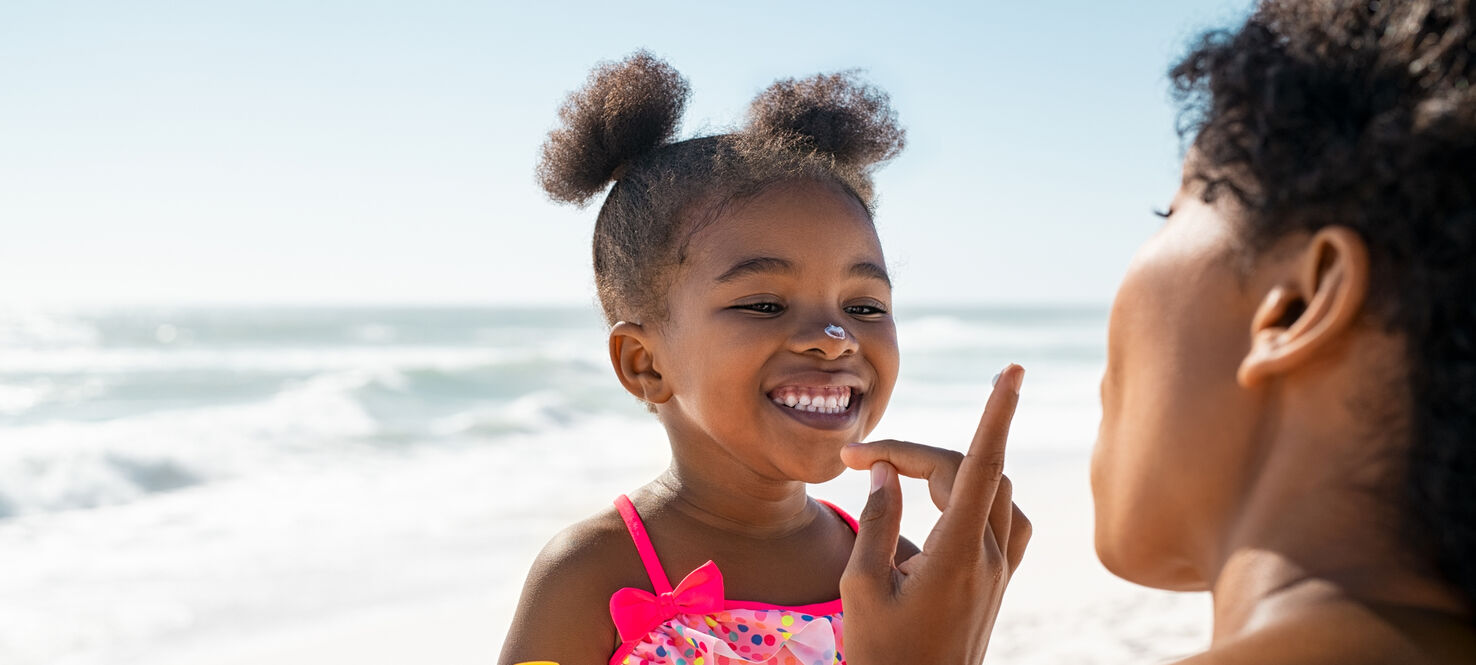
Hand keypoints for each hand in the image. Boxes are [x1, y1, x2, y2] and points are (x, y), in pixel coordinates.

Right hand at [837, 364, 1029, 664]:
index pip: (982, 466)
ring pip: (997, 490)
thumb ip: (877, 521)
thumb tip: (886, 471)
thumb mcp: (860, 586)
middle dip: (915, 453)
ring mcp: (1000, 571)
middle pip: (969, 472)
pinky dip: (981, 495)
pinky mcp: (1000, 582)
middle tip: (859, 461)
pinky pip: (1007, 520)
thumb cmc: (882, 653)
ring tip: (900, 475)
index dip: (996, 413)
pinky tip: (948, 503)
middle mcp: (989, 557)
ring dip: (953, 469)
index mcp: (956, 555)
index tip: (1011, 371)